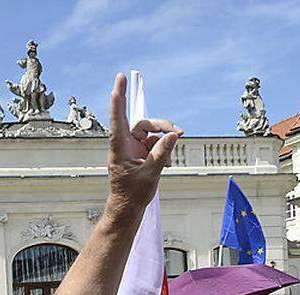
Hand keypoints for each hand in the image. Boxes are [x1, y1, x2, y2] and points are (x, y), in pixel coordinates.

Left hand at [102, 73, 182, 219]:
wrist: (128, 209)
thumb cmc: (132, 195)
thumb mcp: (150, 174)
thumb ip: (162, 153)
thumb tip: (173, 135)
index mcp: (120, 148)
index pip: (119, 118)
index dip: (119, 98)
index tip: (119, 79)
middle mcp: (125, 144)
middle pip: (144, 124)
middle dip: (162, 126)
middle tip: (180, 132)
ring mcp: (132, 148)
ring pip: (151, 133)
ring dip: (164, 141)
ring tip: (170, 159)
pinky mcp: (140, 153)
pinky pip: (155, 144)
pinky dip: (163, 150)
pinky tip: (167, 164)